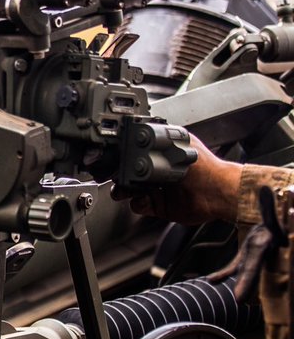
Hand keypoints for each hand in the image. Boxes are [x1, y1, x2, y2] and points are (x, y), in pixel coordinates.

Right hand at [112, 134, 241, 223]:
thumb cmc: (205, 166)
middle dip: (121, 176)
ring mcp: (158, 189)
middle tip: (119, 177)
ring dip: (124, 191)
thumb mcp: (179, 141)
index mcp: (162, 155)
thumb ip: (158, 137)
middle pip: (129, 174)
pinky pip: (139, 205)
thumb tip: (139, 132)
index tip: (119, 160)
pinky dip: (138, 203)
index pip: (135, 155)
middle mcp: (158, 172)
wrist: (218, 192)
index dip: (125, 158)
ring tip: (124, 190)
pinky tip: (145, 199)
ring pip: (130, 191)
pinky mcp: (160, 206)